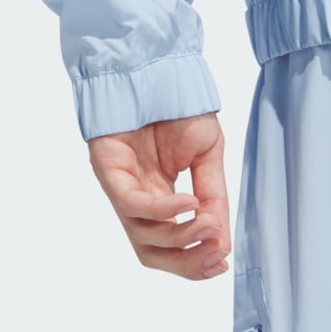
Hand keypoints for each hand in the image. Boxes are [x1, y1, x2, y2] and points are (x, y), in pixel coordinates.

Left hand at [87, 115, 230, 280]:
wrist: (159, 68)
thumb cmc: (179, 108)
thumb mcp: (208, 159)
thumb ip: (214, 200)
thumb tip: (221, 243)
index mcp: (161, 199)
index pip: (172, 247)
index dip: (196, 263)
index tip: (223, 262)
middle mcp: (139, 200)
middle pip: (153, 253)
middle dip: (187, 263)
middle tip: (216, 257)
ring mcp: (121, 187)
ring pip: (143, 237)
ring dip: (180, 237)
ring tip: (208, 224)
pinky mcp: (108, 170)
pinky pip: (132, 205)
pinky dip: (162, 211)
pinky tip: (188, 203)